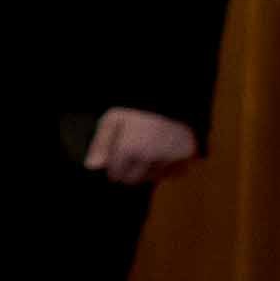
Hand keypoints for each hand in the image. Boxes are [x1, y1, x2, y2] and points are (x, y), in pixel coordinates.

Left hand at [85, 106, 201, 184]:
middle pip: (133, 180)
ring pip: (153, 178)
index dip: (114, 167)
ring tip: (149, 150)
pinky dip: (169, 168)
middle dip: (129, 172)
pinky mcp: (187, 157)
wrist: (174, 100)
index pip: (115, 175)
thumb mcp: (113, 119)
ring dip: (149, 170)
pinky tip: (165, 153)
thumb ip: (100, 144)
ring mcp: (170, 158)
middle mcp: (150, 157)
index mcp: (129, 148)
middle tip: (132, 156)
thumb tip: (92, 166)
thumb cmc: (139, 110)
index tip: (117, 159)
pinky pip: (174, 173)